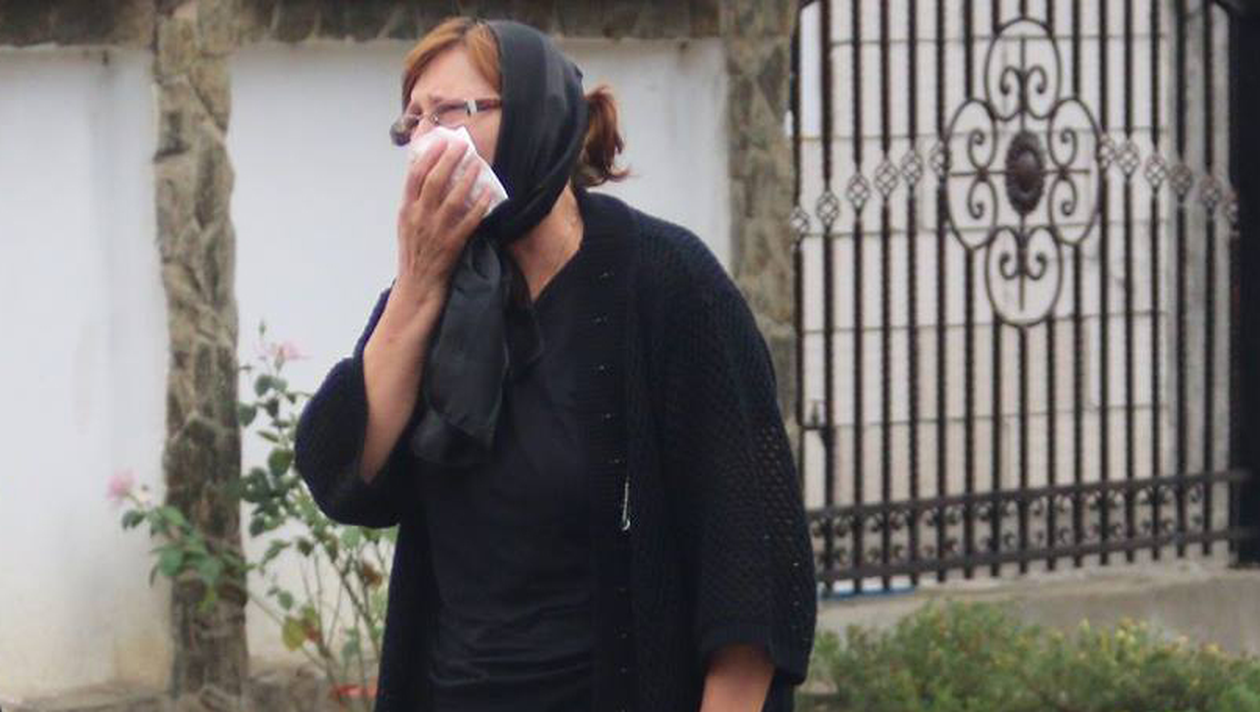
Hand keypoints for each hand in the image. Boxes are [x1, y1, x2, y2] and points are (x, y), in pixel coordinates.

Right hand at [394, 138, 492, 310]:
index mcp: (406, 210)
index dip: (428, 156)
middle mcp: (419, 218)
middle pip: (434, 182)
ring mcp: (436, 231)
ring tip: (478, 164)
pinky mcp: (452, 244)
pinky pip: (469, 221)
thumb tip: (427, 176)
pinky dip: (479, 205)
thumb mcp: (407, 224)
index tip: (440, 142)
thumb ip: (415, 202)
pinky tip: (489, 193)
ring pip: (452, 198)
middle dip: (449, 160)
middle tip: (462, 146)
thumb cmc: (414, 254)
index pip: (415, 176)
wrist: (416, 286)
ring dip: (467, 179)